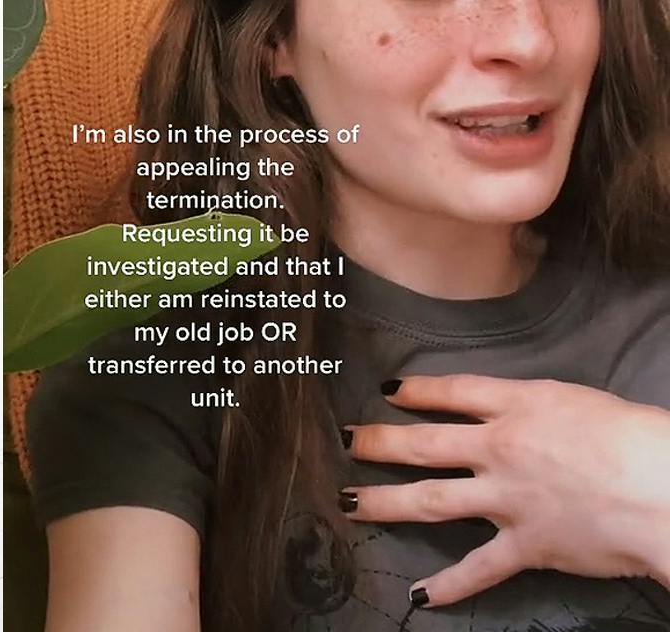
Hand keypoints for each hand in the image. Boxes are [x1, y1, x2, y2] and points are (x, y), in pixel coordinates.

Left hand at [344, 375, 669, 604]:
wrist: (663, 487)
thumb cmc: (638, 438)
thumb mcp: (580, 402)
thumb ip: (539, 409)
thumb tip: (520, 414)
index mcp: (520, 406)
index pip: (453, 392)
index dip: (417, 391)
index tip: (388, 391)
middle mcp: (501, 449)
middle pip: (423, 444)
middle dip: (379, 443)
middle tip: (348, 441)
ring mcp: (507, 499)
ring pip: (429, 499)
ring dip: (384, 503)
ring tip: (349, 504)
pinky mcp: (526, 544)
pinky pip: (478, 568)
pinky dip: (447, 585)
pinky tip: (418, 596)